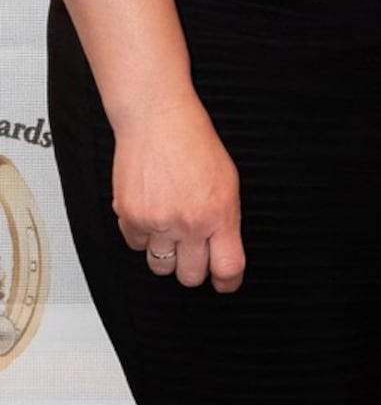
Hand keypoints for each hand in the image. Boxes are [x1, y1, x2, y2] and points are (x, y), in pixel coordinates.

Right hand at [112, 96, 244, 290]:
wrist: (157, 120)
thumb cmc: (194, 143)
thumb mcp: (227, 182)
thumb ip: (225, 219)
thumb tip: (223, 249)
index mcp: (220, 214)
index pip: (227, 268)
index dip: (227, 282)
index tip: (225, 284)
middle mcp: (188, 222)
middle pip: (190, 276)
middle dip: (193, 270)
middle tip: (193, 254)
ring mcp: (157, 222)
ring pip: (160, 266)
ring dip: (165, 254)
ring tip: (169, 229)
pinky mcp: (130, 217)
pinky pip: (136, 245)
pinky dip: (142, 235)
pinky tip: (150, 213)